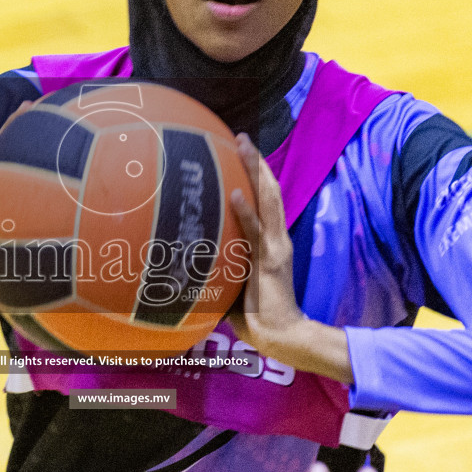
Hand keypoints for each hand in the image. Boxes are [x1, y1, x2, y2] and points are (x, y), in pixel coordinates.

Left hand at [227, 134, 306, 350]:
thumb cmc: (255, 314)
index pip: (266, 200)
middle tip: (241, 137)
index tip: (242, 151)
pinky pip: (253, 232)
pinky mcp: (267, 262)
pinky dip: (244, 211)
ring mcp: (273, 248)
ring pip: (267, 201)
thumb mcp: (237, 280)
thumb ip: (224, 261)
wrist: (281, 335)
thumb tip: (190, 251)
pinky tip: (232, 193)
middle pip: (269, 191)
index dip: (257, 174)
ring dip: (254, 172)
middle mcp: (276, 239)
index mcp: (271, 241)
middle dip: (256, 162)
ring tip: (242, 146)